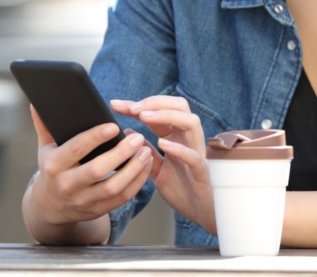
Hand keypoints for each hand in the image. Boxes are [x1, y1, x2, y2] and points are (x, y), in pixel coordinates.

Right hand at [22, 105, 152, 242]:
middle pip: (97, 170)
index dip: (95, 137)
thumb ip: (44, 125)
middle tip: (137, 137)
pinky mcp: (98, 210)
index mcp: (54, 165)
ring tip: (146, 151)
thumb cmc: (52, 169)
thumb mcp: (45, 148)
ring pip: (113, 187)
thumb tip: (37, 103)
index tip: (114, 125)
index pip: (76, 149)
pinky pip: (121, 198)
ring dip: (134, 169)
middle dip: (120, 153)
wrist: (50, 207)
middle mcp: (68, 185)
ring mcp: (83, 200)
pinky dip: (137, 182)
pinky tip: (145, 166)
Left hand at [112, 96, 215, 233]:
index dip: (138, 105)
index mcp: (177, 137)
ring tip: (145, 118)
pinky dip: (178, 148)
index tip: (116, 105)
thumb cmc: (182, 189)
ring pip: (191, 122)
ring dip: (167, 116)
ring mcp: (196, 153)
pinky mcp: (201, 172)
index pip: (160, 110)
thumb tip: (128, 131)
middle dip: (155, 103)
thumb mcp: (157, 168)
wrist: (199, 214)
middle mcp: (188, 140)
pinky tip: (162, 144)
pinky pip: (193, 156)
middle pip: (180, 106)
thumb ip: (146, 150)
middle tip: (132, 108)